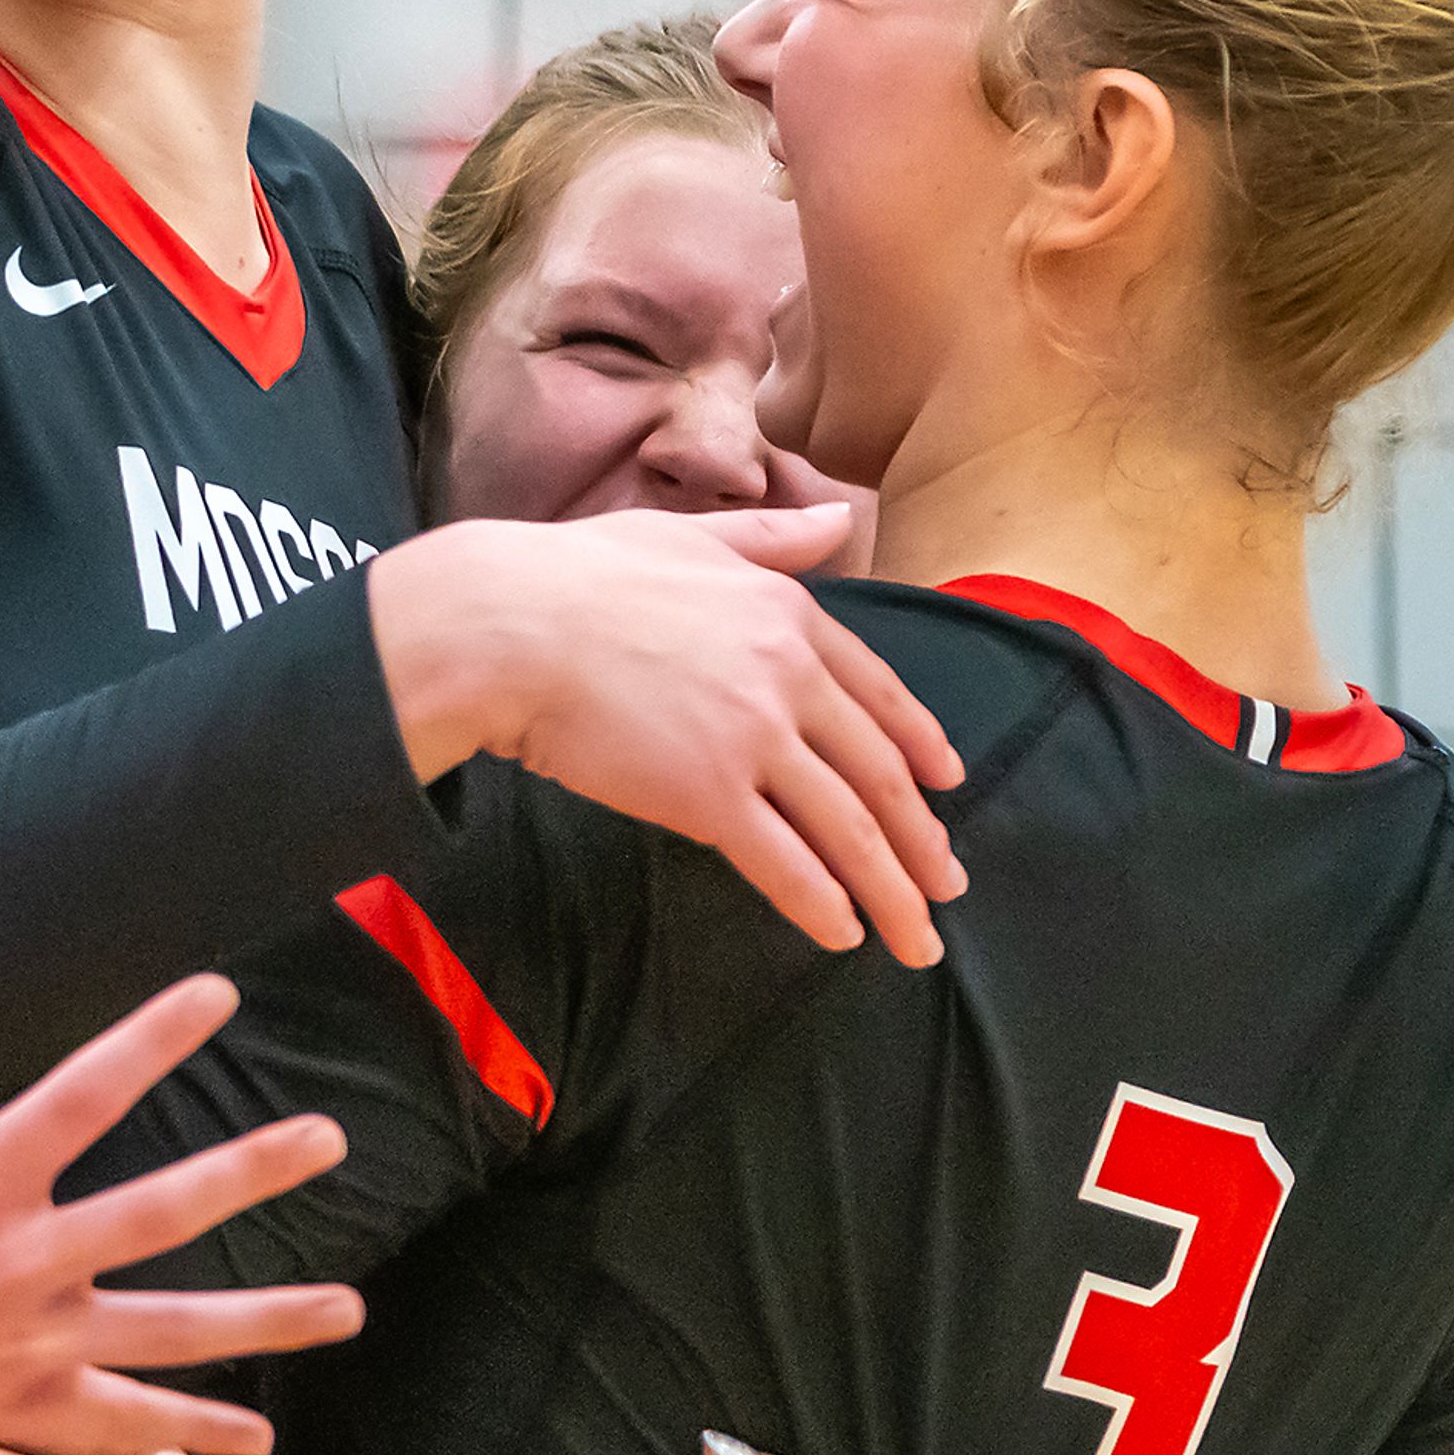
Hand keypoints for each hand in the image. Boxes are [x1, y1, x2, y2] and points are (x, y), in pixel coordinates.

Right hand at [0, 966, 365, 1454]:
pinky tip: (247, 1442)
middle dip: (252, 1170)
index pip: (86, 1091)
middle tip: (330, 1141)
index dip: (155, 1036)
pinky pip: (123, 1426)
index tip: (219, 995)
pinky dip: (188, 1435)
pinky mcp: (20, 1413)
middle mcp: (23, 1262)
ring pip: (174, 1332)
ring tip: (347, 1309)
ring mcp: (32, 1345)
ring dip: (267, 1320)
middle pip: (164, 1209)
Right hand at [370, 510, 965, 963]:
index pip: (877, 691)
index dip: (919, 743)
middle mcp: (787, 677)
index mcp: (787, 613)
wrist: (505, 626)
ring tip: (916, 940)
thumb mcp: (685, 535)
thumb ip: (770, 538)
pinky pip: (783, 861)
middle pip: (876, 773)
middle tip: (947, 885)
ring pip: (847, 829)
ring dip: (890, 892)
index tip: (948, 784)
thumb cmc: (574, 575)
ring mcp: (751, 738)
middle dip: (921, 840)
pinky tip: (841, 934)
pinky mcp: (706, 795)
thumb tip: (837, 514)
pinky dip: (820, 903)